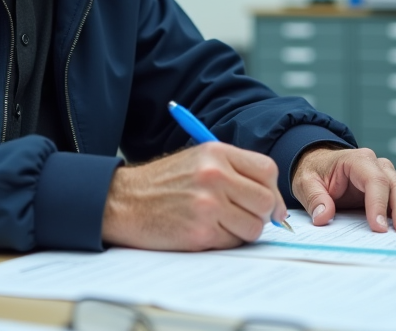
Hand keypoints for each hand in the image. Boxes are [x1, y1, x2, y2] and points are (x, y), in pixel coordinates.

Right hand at [101, 142, 288, 250]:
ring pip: (254, 226)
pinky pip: (233, 242)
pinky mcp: (200, 232)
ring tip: (220, 224)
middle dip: (262, 214)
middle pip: (266, 201)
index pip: (267, 170)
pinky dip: (224, 241)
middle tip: (246, 218)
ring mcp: (208, 205)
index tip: (269, 204)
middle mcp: (215, 175)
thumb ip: (234, 171)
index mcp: (216, 153)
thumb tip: (271, 200)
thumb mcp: (197, 160)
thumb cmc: (161, 183)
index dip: (272, 190)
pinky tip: (205, 231)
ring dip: (243, 231)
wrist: (122, 201)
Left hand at [291, 146, 395, 233]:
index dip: (378, 203)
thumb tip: (323, 216)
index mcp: (356, 161)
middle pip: (395, 185)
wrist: (319, 163)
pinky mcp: (390, 187)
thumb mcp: (306, 182)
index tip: (378, 227)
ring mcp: (386, 175)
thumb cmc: (315, 172)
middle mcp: (376, 165)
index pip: (373, 180)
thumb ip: (314, 198)